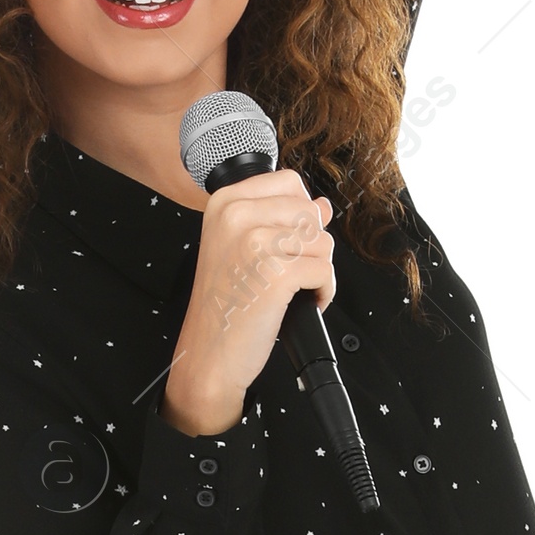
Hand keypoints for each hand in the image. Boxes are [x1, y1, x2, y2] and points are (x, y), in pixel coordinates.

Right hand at [160, 167, 334, 436]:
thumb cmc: (225, 304)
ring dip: (318, 269)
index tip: (288, 240)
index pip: (289, 182)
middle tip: (289, 271)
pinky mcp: (276, 273)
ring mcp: (256, 243)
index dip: (301, 213)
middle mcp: (237, 217)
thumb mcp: (242, 248)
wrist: (210, 352)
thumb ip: (281, 220)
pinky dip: (323, 291)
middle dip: (311, 245)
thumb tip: (322, 206)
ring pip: (323, 241)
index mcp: (225, 203)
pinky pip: (325, 270)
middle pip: (310, 212)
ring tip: (293, 288)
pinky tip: (303, 301)